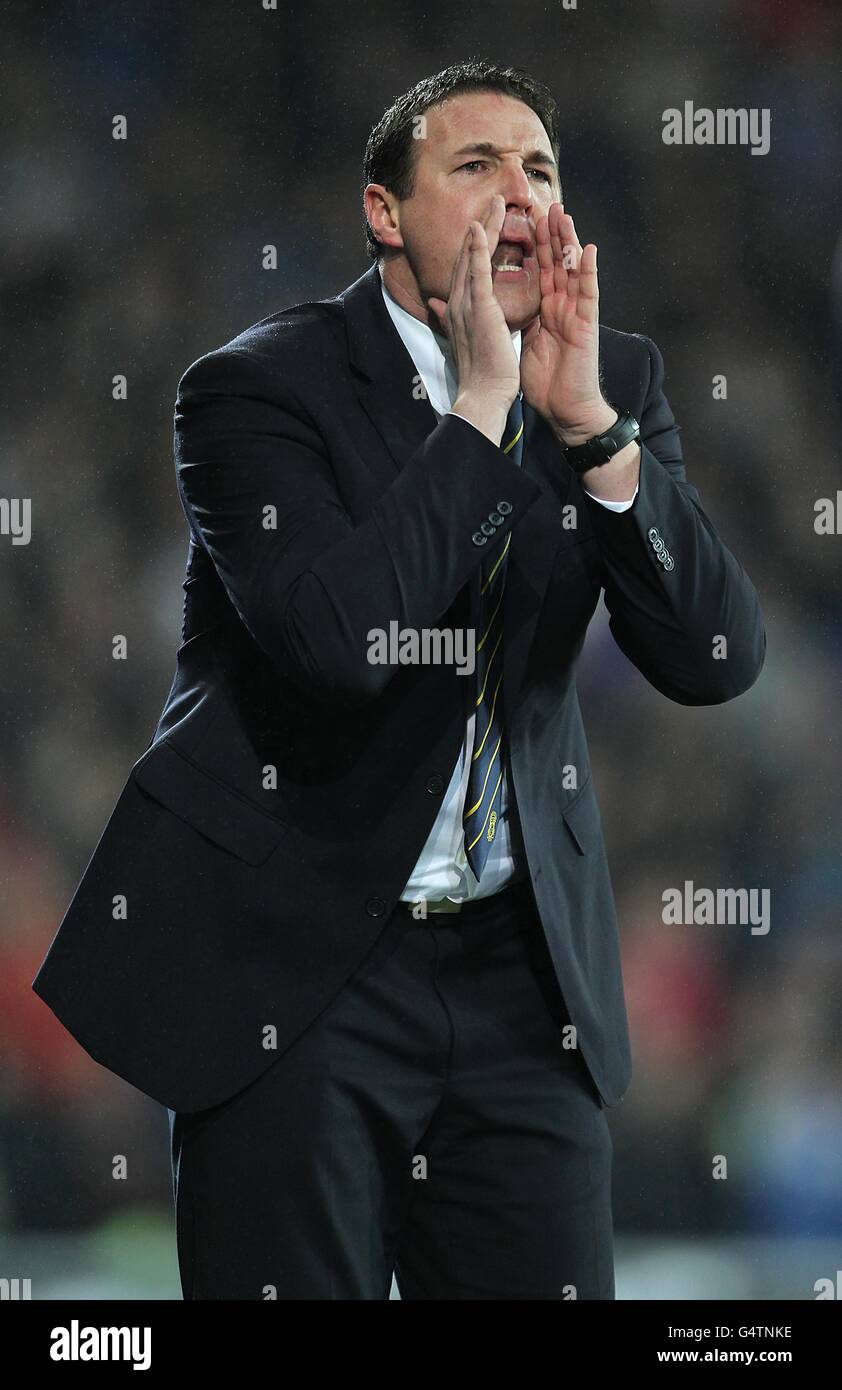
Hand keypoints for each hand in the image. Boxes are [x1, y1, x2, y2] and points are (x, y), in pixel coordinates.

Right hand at [428, 195, 519, 443]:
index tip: (486, 222)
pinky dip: (477, 249)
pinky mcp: (477, 308)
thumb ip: (452, 318)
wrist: (484, 395)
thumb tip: (435, 305)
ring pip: (472, 257)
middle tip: (494, 199)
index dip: (475, 244)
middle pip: (467, 256)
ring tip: (496, 201)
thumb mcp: (466, 339)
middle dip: (481, 226)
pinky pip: (476, 272)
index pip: (466, 269)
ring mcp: (465, 304)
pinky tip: (480, 227)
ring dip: (483, 227)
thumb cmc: (482, 374)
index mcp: (458, 310)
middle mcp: (457, 303)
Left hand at [520, 204, 612, 442]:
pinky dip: (590, 271)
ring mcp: (576, 313)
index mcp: (546, 309)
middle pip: (556, 263)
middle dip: (551, 235)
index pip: (538, 271)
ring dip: (569, 242)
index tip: (524, 221)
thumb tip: (497, 306)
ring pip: (573, 270)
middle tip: (545, 205)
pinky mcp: (586, 324)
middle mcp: (562, 306)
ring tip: (565, 215)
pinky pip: (589, 293)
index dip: (533, 246)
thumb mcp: (522, 343)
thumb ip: (515, 320)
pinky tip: (589, 250)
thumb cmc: (545, 382)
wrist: (563, 409)